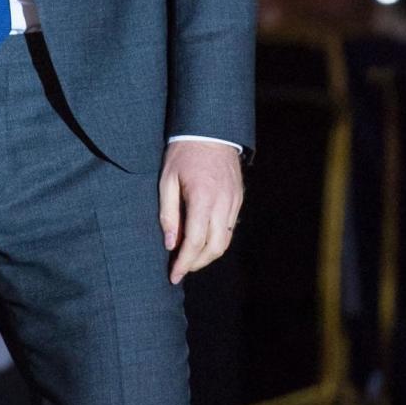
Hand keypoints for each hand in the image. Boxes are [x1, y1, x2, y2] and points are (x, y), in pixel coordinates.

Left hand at [159, 139, 242, 284]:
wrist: (210, 129)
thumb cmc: (183, 152)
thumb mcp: (167, 179)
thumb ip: (168, 213)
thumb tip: (170, 243)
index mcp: (202, 199)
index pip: (195, 241)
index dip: (184, 262)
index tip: (174, 275)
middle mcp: (223, 204)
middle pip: (214, 247)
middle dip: (197, 263)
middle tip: (180, 269)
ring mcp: (234, 202)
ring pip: (225, 240)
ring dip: (209, 255)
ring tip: (190, 258)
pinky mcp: (238, 199)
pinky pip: (230, 227)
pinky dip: (218, 239)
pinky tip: (204, 240)